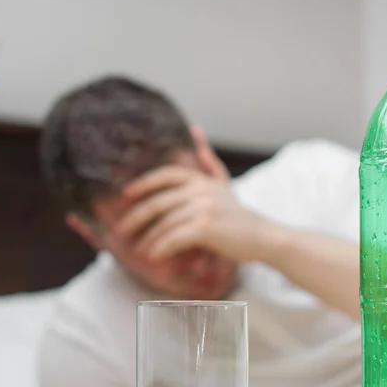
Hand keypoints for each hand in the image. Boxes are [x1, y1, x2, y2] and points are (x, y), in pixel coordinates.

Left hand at [121, 134, 271, 262]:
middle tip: (122, 231)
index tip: (126, 195)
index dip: (143, 184)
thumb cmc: (240, 216)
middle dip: (136, 217)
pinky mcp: (205, 228)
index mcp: (201, 180)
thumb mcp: (224, 184)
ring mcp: (202, 208)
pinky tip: (153, 256)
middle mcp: (200, 191)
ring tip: (140, 250)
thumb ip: (208, 161)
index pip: (165, 175)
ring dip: (149, 239)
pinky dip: (160, 248)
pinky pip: (173, 238)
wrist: (264, 237)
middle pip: (158, 202)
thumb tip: (196, 130)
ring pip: (164, 224)